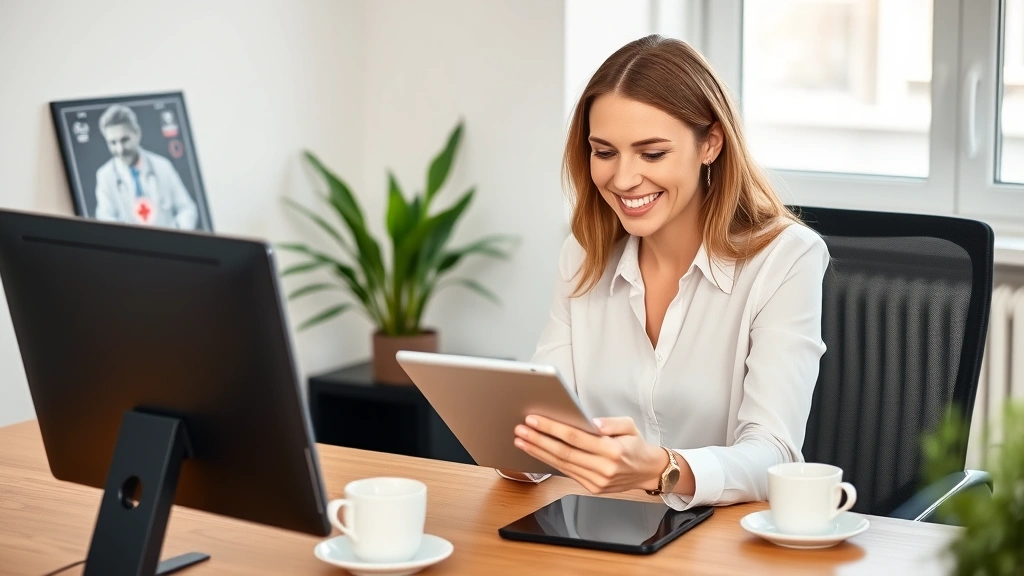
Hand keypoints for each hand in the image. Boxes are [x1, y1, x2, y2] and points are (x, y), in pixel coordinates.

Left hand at [513, 415, 666, 493]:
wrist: (647, 471)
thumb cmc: (635, 445)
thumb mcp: (629, 426)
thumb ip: (610, 422)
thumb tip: (591, 422)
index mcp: (612, 450)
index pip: (575, 437)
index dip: (552, 428)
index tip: (534, 419)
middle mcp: (603, 468)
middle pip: (563, 452)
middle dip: (538, 440)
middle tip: (521, 430)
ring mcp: (597, 481)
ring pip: (561, 465)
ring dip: (538, 452)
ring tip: (522, 440)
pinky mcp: (592, 488)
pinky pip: (567, 473)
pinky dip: (549, 462)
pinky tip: (537, 452)